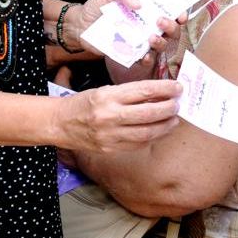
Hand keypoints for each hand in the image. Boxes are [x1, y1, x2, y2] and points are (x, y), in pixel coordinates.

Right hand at [58, 79, 182, 152]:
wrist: (59, 124)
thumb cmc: (83, 103)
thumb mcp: (104, 91)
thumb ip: (129, 94)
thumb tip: (158, 94)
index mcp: (108, 96)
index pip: (144, 91)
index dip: (164, 89)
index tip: (178, 88)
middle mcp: (109, 115)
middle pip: (149, 113)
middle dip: (169, 108)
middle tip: (178, 104)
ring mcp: (110, 135)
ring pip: (147, 132)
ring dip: (165, 126)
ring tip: (174, 119)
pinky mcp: (109, 149)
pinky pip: (137, 144)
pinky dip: (152, 137)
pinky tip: (159, 131)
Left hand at [74, 0, 180, 69]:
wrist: (79, 25)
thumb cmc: (96, 7)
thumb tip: (139, 4)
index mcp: (147, 10)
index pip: (169, 11)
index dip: (179, 13)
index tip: (180, 14)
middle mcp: (148, 26)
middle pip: (171, 30)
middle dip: (171, 27)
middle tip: (161, 21)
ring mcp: (141, 41)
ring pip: (161, 46)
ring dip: (160, 42)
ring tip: (151, 38)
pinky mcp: (131, 54)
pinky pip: (145, 60)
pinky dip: (147, 58)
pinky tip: (144, 55)